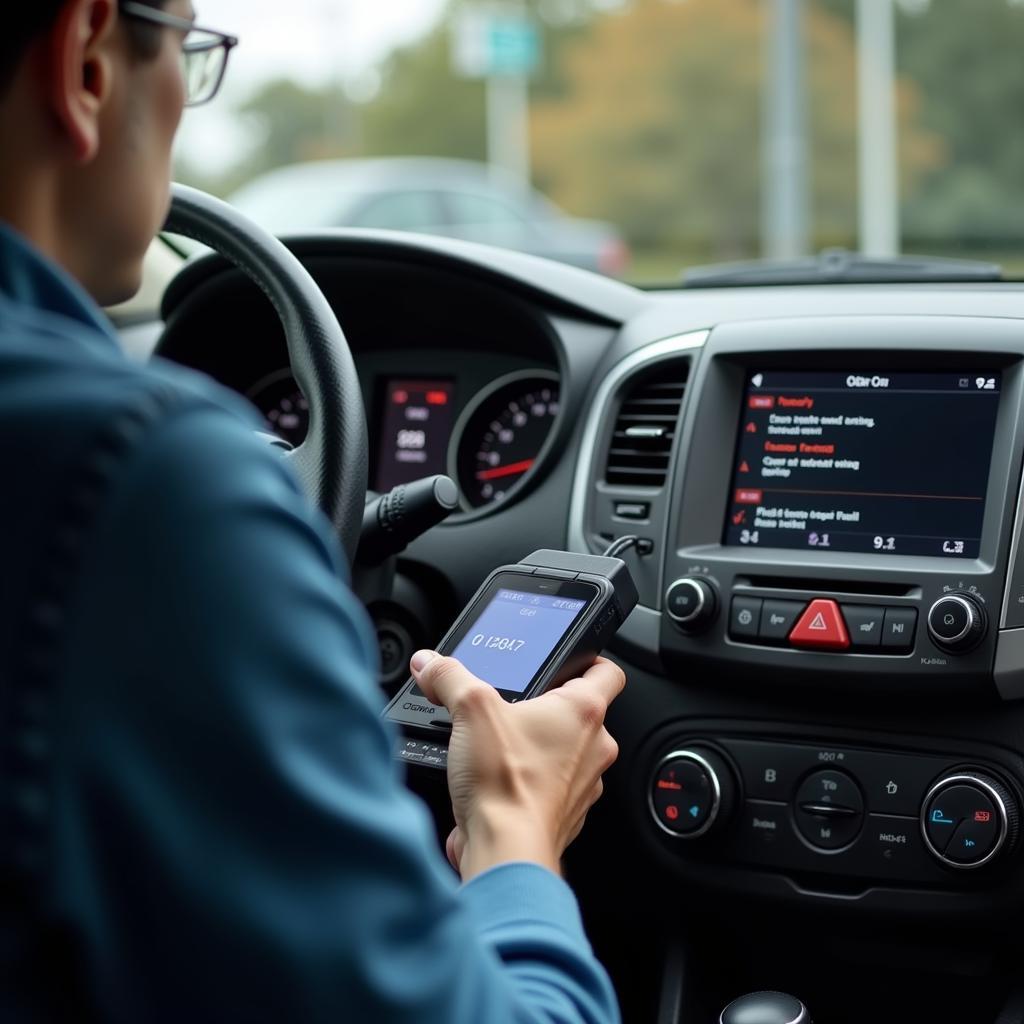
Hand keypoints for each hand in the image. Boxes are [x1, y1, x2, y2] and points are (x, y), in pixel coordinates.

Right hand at [410, 652, 624, 880]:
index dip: (589, 659)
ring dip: (538, 746)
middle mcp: (594, 748)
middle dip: (548, 708)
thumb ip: (450, 678)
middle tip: (516, 704)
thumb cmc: (505, 784)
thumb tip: (431, 664)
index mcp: (584, 712)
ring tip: (501, 743)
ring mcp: (583, 785)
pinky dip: (530, 781)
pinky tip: (498, 778)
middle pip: (581, 714)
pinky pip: (552, 787)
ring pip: (567, 753)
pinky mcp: (565, 815)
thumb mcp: (470, 710)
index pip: (608, 671)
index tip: (569, 659)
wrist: (504, 851)